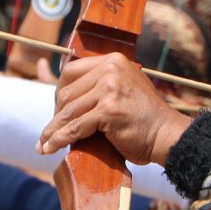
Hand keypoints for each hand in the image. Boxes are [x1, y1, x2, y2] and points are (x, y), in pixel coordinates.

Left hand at [36, 52, 189, 165]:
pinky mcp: (109, 110)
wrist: (167, 135)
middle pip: (66, 91)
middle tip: (50, 132)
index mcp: (113, 60)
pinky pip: (76, 127)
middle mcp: (110, 69)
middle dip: (56, 115)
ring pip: (69, 111)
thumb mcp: (123, 90)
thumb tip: (64, 96)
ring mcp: (110, 88)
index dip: (59, 92)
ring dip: (53, 130)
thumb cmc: (144, 119)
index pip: (71, 72)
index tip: (56, 111)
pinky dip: (60, 139)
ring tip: (43, 145)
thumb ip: (100, 86)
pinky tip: (51, 148)